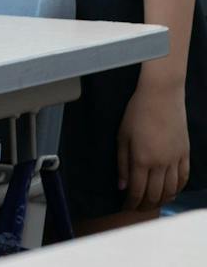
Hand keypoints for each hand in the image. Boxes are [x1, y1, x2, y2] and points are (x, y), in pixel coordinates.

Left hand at [118, 82, 189, 209]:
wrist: (161, 97)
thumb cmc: (136, 113)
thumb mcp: (122, 137)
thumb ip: (122, 163)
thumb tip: (122, 186)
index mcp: (141, 159)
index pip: (137, 190)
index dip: (131, 203)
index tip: (126, 208)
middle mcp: (160, 164)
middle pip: (155, 194)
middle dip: (145, 205)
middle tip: (138, 209)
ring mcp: (175, 160)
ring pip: (171, 190)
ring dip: (162, 201)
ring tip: (153, 204)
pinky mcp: (185, 154)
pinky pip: (184, 178)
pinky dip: (178, 189)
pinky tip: (171, 192)